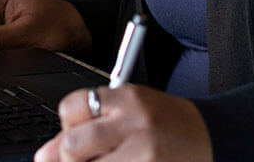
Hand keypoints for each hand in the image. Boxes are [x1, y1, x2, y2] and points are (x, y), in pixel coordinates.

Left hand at [34, 85, 211, 161]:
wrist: (211, 137)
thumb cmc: (165, 124)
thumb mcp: (130, 111)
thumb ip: (88, 128)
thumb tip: (42, 157)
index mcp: (129, 98)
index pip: (72, 107)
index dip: (68, 126)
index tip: (78, 133)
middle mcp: (135, 124)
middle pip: (73, 146)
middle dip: (71, 159)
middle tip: (88, 159)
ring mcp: (143, 155)